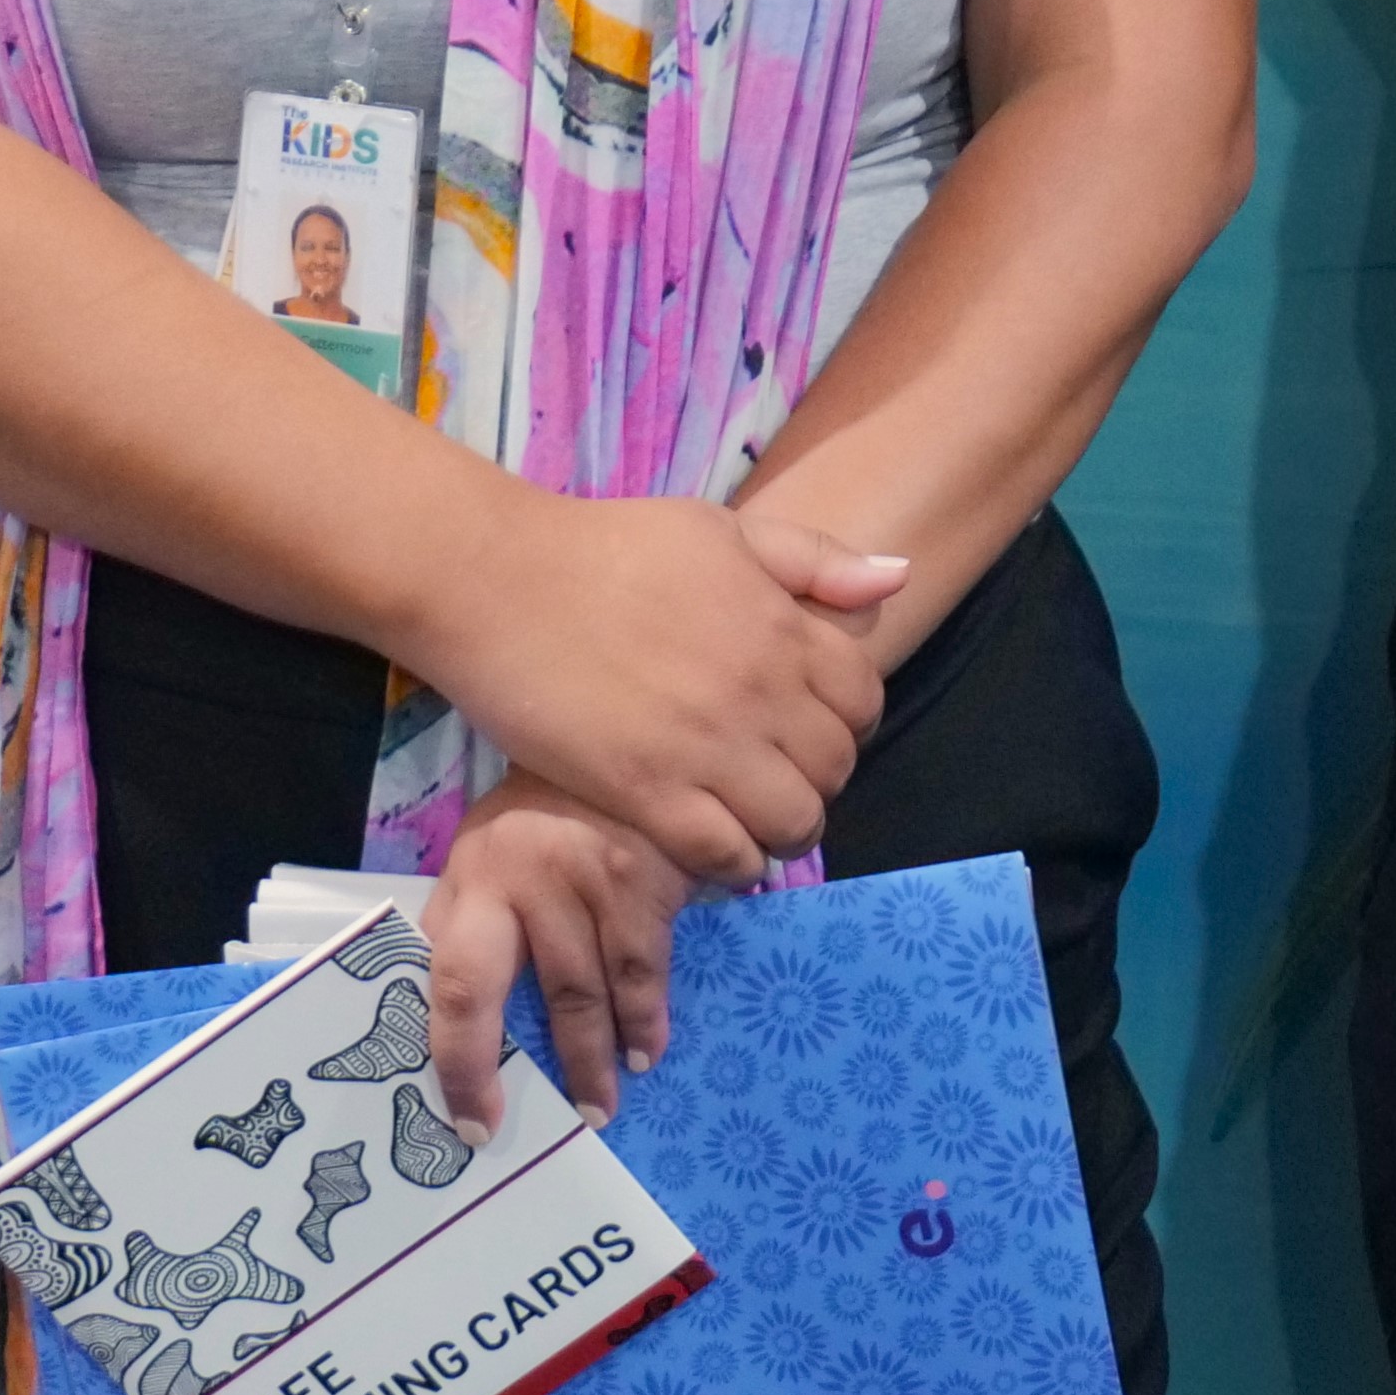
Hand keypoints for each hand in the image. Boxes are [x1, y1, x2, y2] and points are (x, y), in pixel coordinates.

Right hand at [402, 491, 903, 889]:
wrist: (498, 578)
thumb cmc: (606, 547)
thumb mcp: (722, 531)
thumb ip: (813, 560)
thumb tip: (898, 578)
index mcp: (782, 625)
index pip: (865, 698)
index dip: (848, 722)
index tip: (811, 730)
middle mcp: (760, 690)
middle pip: (836, 767)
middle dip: (818, 781)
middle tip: (778, 782)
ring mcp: (707, 746)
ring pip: (794, 822)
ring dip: (784, 832)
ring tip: (754, 826)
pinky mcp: (647, 792)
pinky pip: (725, 853)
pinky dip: (734, 863)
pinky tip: (716, 850)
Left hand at [424, 772, 695, 1136]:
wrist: (610, 742)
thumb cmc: (531, 818)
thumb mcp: (477, 861)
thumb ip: (464, 926)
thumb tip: (442, 1017)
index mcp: (478, 882)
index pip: (461, 986)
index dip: (465, 1063)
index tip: (475, 1122)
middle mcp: (537, 882)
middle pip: (554, 992)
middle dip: (568, 1065)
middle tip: (577, 1121)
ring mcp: (601, 877)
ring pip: (608, 984)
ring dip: (611, 1051)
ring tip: (607, 1100)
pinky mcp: (652, 874)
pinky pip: (651, 961)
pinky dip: (651, 1013)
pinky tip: (648, 1046)